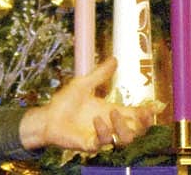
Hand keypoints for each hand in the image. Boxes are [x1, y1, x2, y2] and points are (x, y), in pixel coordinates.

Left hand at [19, 57, 156, 151]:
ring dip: (124, 128)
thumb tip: (114, 58)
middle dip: (144, 123)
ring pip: (126, 139)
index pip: (135, 114)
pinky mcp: (91, 144)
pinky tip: (97, 120)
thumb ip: (100, 74)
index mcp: (111, 112)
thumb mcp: (83, 84)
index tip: (155, 106)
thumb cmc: (64, 102)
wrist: (46, 117)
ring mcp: (102, 136)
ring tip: (114, 113)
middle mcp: (110, 125)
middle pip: (137, 130)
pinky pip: (104, 142)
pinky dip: (104, 131)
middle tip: (143, 113)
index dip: (147, 112)